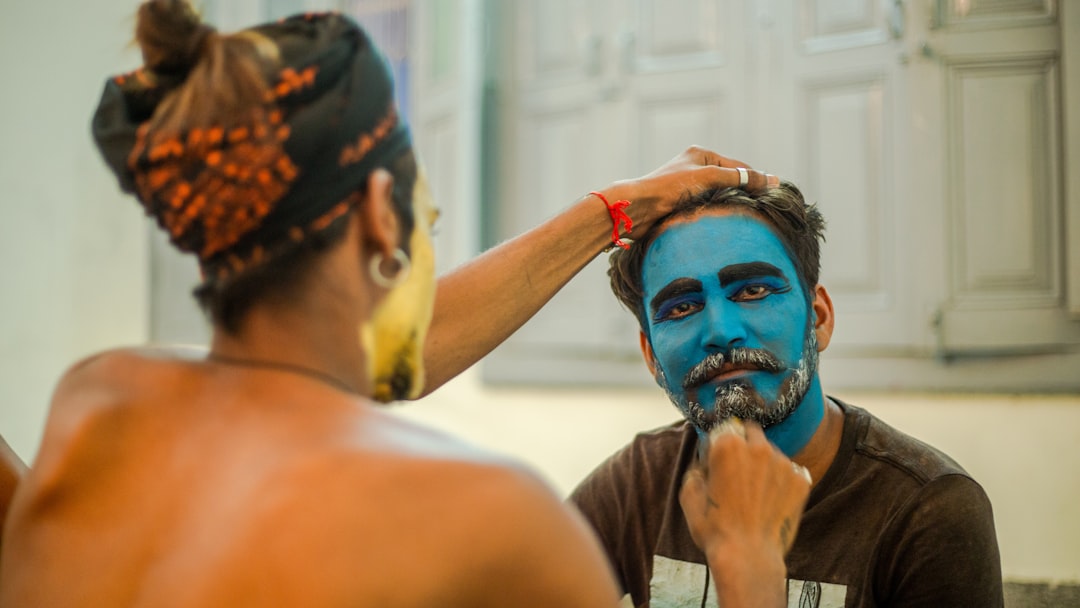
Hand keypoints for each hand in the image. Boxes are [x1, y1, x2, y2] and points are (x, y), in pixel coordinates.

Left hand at [604, 146, 778, 238]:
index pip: (737, 167)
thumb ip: (740, 178)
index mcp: (701, 154)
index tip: (774, 195)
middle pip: (728, 182)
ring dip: (728, 206)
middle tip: (761, 209)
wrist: (637, 208)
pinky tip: (724, 224)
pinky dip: (716, 215)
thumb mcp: (709, 177)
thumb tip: (773, 179)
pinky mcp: (681, 205)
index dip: (755, 180)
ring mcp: (688, 187)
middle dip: (742, 194)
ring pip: (718, 197)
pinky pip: (706, 208)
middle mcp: (695, 168)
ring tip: (744, 218)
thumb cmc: (670, 188)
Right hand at [679, 419, 809, 565]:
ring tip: (754, 494)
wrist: (748, 558)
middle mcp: (759, 447)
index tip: (716, 460)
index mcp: (728, 444)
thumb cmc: (715, 528)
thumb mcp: (689, 495)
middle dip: (744, 446)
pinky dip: (781, 481)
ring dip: (763, 465)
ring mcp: (784, 463)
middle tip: (737, 473)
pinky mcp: (801, 481)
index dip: (718, 444)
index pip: (725, 428)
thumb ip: (696, 468)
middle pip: (751, 433)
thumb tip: (704, 462)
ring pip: (772, 453)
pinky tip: (770, 501)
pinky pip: (790, 472)